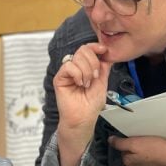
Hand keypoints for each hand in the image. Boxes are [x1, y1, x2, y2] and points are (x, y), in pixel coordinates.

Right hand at [53, 43, 111, 165]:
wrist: (84, 118)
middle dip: (93, 62)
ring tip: (86, 84)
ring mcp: (67, 73)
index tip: (104, 50)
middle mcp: (75, 68)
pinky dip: (78, 74)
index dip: (95, 47)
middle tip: (95, 77)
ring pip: (76, 57)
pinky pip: (68, 66)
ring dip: (86, 71)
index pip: (88, 49)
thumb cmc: (91, 104)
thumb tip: (106, 54)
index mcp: (85, 67)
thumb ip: (103, 68)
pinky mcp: (59, 78)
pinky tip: (80, 84)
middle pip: (82, 50)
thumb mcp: (102, 82)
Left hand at [108, 136, 165, 165]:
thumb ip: (120, 143)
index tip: (132, 137)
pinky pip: (151, 159)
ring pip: (141, 157)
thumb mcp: (134, 142)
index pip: (122, 151)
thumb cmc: (154, 148)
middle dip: (134, 147)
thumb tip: (110, 140)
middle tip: (141, 138)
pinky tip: (156, 149)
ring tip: (150, 142)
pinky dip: (152, 154)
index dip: (126, 142)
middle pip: (131, 154)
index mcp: (129, 162)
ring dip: (143, 151)